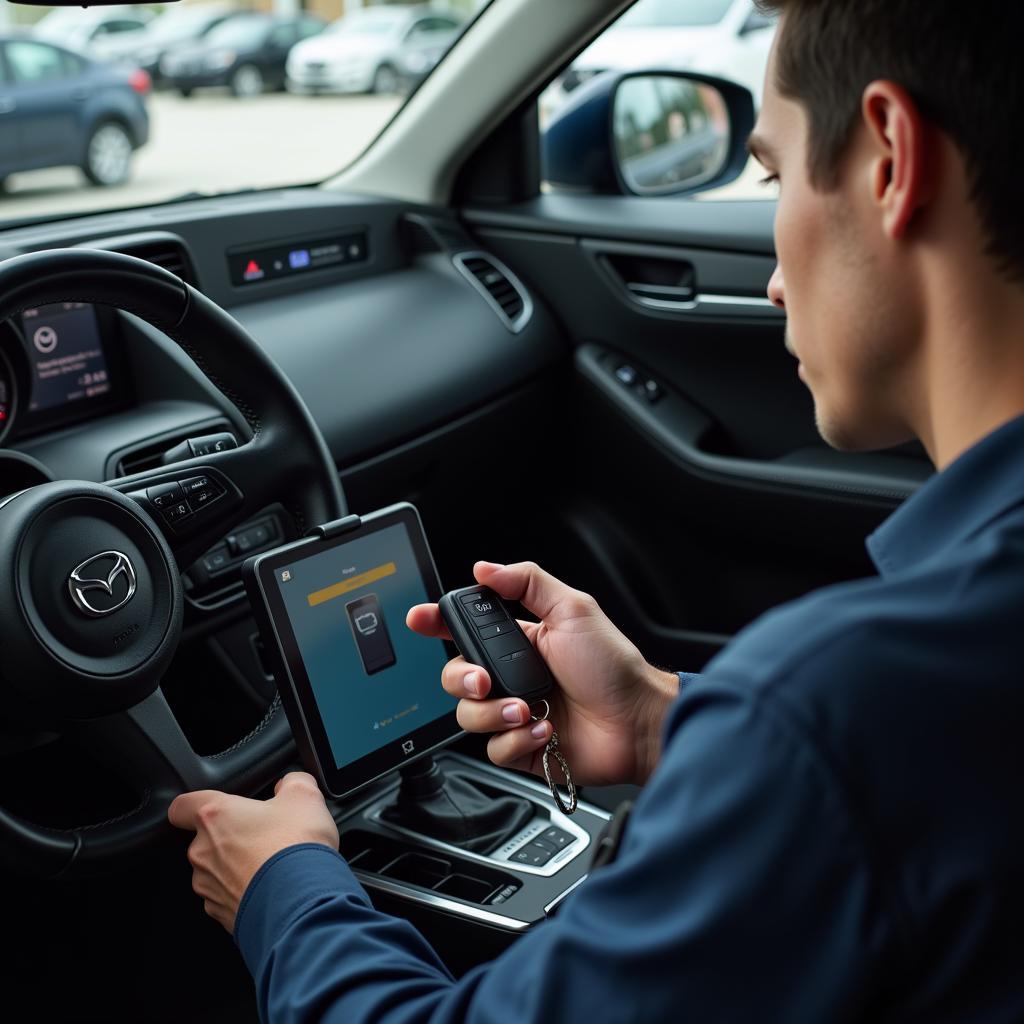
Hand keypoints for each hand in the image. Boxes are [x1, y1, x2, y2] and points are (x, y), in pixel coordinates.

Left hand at [167, 771, 338, 933]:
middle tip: (264, 836)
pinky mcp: (220, 914)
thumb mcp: (304, 796)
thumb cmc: (295, 849)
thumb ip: (291, 782)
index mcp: (216, 816)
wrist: (301, 903)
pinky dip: (245, 892)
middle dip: (231, 837)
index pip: (181, 806)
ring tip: (273, 866)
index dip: (194, 805)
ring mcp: (209, 886)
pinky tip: (272, 889)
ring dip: (237, 866)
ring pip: (215, 870)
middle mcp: (203, 852)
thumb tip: (290, 784)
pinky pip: (227, 897)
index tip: (213, 807)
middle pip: (205, 839)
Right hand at [407, 561, 677, 787]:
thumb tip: (485, 568)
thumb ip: (528, 582)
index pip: (465, 631)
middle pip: (456, 677)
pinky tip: (545, 730)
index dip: (437, 624)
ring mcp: (515, 714)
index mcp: (518, 642)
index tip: (420, 619)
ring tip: (529, 709)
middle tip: (486, 681)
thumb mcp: (573, 609)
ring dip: (496, 713)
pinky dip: (517, 740)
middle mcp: (511, 678)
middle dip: (463, 679)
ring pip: (469, 716)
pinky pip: (494, 748)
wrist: (637, 722)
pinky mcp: (523, 748)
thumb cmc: (613, 666)